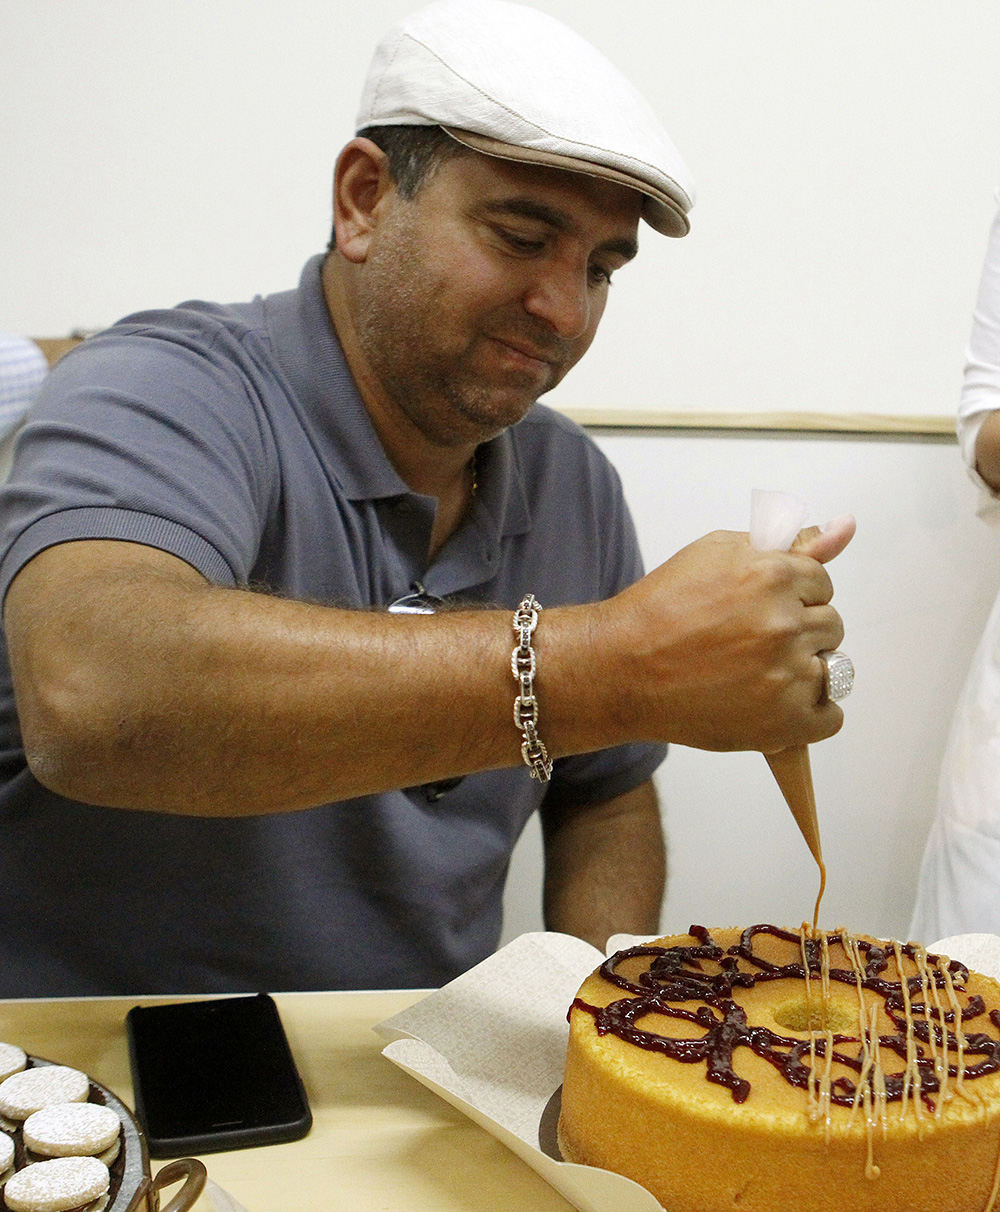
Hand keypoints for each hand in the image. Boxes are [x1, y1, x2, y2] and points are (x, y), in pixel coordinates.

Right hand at [604, 524, 851, 751]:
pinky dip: (806, 715)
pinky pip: (830, 718)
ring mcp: (787, 676)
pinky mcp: (784, 722)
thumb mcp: (719, 555)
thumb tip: (847, 526)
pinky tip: (769, 704)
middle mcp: (783, 624)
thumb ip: (787, 543)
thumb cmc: (662, 609)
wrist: (618, 669)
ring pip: (833, 669)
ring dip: (802, 672)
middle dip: (796, 632)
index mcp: (772, 576)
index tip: (754, 611)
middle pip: (831, 625)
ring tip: (753, 674)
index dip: (787, 597)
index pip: (820, 583)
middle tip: (746, 643)